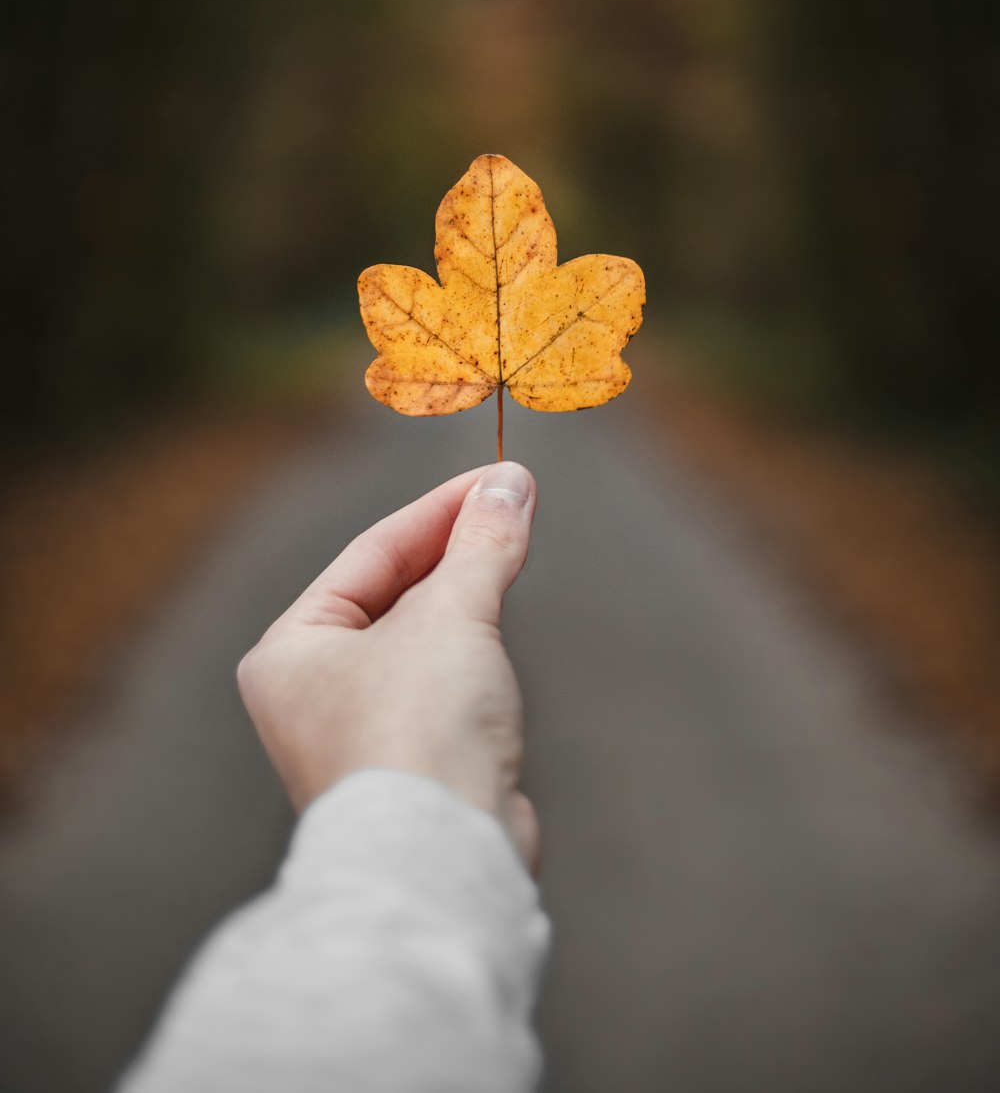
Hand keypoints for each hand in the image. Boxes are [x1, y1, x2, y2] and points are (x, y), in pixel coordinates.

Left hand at [237, 461, 539, 869]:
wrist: (439, 859)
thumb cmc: (416, 730)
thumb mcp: (452, 613)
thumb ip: (481, 543)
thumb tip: (511, 481)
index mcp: (290, 651)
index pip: (371, 554)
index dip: (441, 510)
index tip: (500, 478)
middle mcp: (312, 694)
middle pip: (394, 596)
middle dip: (456, 551)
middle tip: (515, 505)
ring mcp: (361, 737)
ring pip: (422, 643)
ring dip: (468, 603)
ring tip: (514, 555)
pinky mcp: (412, 772)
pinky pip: (444, 691)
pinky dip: (476, 659)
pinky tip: (504, 645)